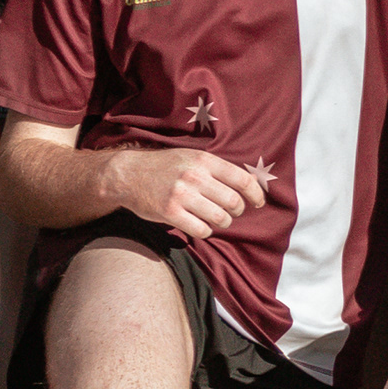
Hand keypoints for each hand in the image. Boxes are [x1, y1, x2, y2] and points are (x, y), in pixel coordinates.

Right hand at [111, 147, 269, 241]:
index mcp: (205, 160)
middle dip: (238, 211)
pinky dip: (206, 231)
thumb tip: (248, 183)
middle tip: (232, 212)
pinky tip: (201, 226)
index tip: (258, 203)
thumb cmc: (166, 166)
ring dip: (223, 222)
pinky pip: (201, 230)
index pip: (243, 180)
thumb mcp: (192, 157)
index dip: (256, 194)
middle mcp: (195, 177)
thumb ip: (217, 168)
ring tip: (218, 219)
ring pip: (220, 218)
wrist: (128, 174)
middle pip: (233, 202)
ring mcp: (182, 195)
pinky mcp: (170, 212)